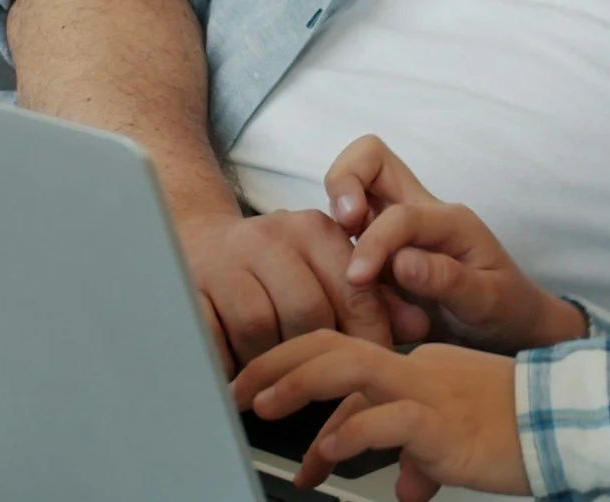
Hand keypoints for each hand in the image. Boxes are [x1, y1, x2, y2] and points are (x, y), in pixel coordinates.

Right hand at [176, 208, 393, 370]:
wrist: (201, 239)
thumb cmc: (278, 263)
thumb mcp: (330, 267)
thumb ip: (377, 296)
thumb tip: (420, 326)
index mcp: (314, 229)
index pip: (354, 287)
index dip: (367, 333)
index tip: (371, 365)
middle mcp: (271, 236)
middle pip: (306, 312)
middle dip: (316, 353)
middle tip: (321, 379)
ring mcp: (226, 260)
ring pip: (259, 328)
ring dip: (270, 360)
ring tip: (277, 374)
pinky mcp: (188, 285)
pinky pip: (212, 336)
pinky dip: (227, 361)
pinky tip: (238, 369)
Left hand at [235, 333, 528, 501]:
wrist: (568, 425)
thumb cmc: (518, 431)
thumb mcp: (456, 441)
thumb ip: (422, 455)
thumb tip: (404, 484)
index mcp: (419, 367)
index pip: (345, 361)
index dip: (298, 381)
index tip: (265, 405)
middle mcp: (417, 369)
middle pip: (333, 345)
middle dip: (277, 363)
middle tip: (239, 391)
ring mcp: (428, 390)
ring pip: (349, 365)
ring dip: (296, 383)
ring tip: (261, 405)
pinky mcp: (440, 421)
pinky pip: (384, 420)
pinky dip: (349, 435)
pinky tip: (329, 455)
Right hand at [324, 136, 585, 352]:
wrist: (510, 326)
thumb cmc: (505, 309)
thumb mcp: (488, 301)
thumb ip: (447, 280)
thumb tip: (402, 261)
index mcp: (448, 220)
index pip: (400, 214)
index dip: (374, 242)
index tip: (358, 278)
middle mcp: (420, 212)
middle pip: (370, 158)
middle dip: (344, 180)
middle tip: (340, 226)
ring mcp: (396, 228)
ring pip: (352, 189)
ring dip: (333, 219)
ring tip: (338, 267)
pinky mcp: (380, 249)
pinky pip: (345, 233)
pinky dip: (335, 251)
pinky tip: (346, 293)